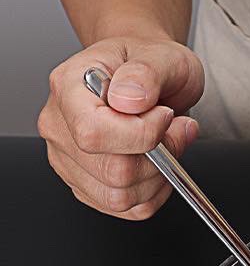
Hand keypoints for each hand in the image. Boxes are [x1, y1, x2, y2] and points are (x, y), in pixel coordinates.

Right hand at [38, 37, 203, 218]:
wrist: (149, 77)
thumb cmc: (150, 64)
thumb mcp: (163, 56)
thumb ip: (147, 74)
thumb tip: (130, 98)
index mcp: (69, 88)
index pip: (94, 133)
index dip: (141, 134)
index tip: (163, 115)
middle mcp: (61, 126)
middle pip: (113, 172)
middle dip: (159, 156)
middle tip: (173, 128)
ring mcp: (70, 160)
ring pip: (120, 197)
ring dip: (159, 176)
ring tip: (166, 143)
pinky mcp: (88, 186)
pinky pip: (129, 209)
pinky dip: (155, 192)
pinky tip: (158, 164)